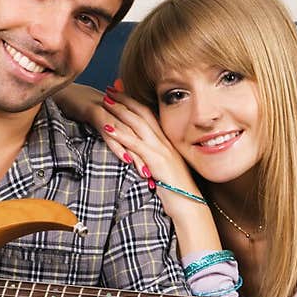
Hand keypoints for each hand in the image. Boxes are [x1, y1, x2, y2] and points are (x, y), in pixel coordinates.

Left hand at [96, 87, 203, 211]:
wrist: (191, 207)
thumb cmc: (179, 195)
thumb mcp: (165, 174)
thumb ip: (154, 163)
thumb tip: (142, 161)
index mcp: (167, 144)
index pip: (150, 116)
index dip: (135, 102)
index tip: (121, 92)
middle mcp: (165, 143)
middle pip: (143, 114)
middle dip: (125, 100)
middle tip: (109, 88)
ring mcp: (162, 151)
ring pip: (138, 125)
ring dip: (120, 111)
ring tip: (104, 101)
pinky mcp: (157, 162)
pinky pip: (136, 145)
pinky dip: (121, 135)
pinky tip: (107, 128)